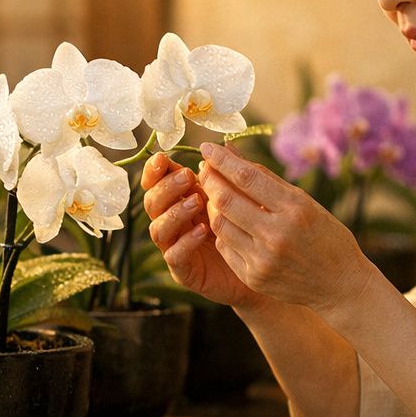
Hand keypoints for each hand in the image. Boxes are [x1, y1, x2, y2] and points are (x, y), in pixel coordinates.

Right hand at [141, 152, 263, 308]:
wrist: (263, 268)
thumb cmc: (249, 229)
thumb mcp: (241, 198)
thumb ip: (230, 175)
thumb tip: (226, 146)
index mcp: (180, 200)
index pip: (157, 183)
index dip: (155, 171)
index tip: (163, 158)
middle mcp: (173, 222)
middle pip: (152, 202)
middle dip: (167, 187)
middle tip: (188, 177)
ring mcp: (175, 246)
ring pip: (158, 228)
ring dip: (174, 212)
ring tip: (196, 202)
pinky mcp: (184, 270)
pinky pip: (174, 256)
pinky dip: (185, 242)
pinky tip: (202, 230)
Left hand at [196, 142, 373, 312]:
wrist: (340, 285)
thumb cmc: (326, 236)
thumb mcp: (305, 202)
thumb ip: (266, 178)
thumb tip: (231, 150)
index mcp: (295, 209)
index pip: (247, 178)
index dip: (222, 160)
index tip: (207, 147)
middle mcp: (277, 235)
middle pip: (227, 201)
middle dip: (210, 180)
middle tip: (204, 168)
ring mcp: (263, 259)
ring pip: (220, 224)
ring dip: (212, 205)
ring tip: (214, 194)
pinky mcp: (254, 278)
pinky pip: (225, 247)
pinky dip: (223, 230)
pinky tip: (227, 221)